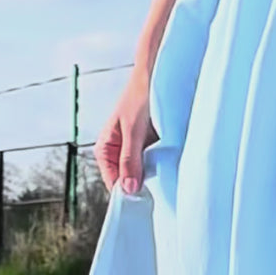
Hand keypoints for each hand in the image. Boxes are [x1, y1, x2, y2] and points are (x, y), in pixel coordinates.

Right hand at [94, 67, 156, 193]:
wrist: (156, 74)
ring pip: (142, 173)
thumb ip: (129, 159)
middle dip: (141, 185)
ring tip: (165, 175)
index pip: (113, 182)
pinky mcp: (150, 146)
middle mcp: (117, 152)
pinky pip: (154, 163)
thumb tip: (127, 189)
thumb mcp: (133, 130)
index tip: (144, 200)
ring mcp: (134, 150)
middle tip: (158, 190)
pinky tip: (171, 165)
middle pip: (127, 180)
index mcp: (105, 148)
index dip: (127, 193)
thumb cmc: (140, 96)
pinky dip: (161, 166)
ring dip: (153, 175)